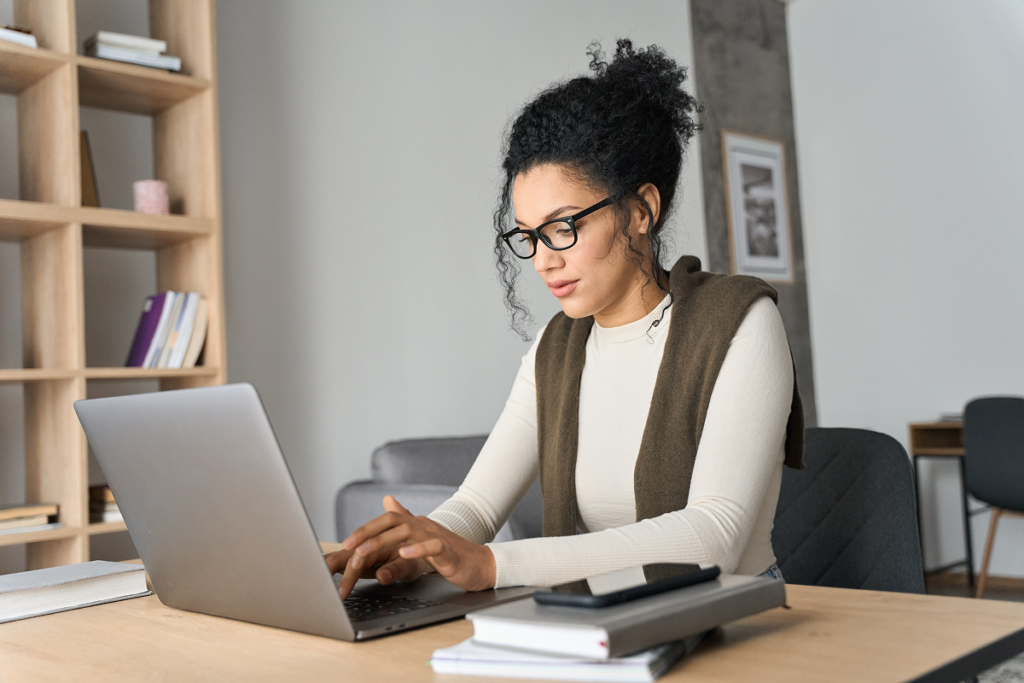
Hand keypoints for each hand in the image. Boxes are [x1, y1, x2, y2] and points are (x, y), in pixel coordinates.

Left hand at [325, 495, 495, 599]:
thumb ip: (405, 518)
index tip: (347, 542)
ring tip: (364, 552)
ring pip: (407, 532)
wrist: (480, 564)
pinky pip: (434, 547)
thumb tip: (387, 499)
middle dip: (367, 534)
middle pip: (393, 522)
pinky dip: (418, 550)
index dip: (365, 529)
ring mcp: (437, 537)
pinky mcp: (450, 552)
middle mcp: (424, 526)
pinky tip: (404, 555)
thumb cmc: (450, 553)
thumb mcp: (422, 536)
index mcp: (416, 524)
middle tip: (348, 547)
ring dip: (383, 541)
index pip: (387, 520)